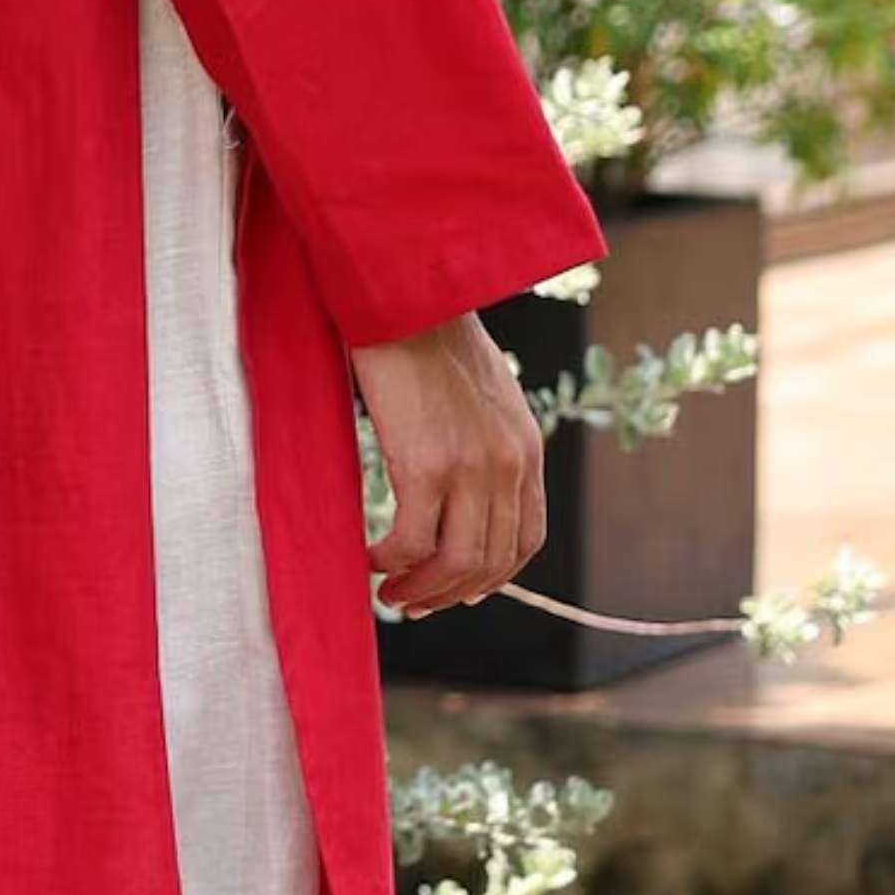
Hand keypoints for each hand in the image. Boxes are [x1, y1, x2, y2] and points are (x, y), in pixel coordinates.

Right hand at [351, 314, 547, 619]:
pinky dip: (389, 560)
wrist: (407, 293)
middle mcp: (509, 465)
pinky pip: (411, 541)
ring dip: (419, 588)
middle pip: (491, 562)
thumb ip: (483, 441)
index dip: (491, 577)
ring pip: (454, 563)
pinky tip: (368, 557)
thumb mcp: (481, 395)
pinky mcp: (425, 464)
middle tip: (410, 601)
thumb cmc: (429, 336)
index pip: (525, 539)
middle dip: (449, 594)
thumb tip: (456, 485)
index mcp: (526, 449)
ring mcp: (471, 467)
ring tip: (388, 590)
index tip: (458, 589)